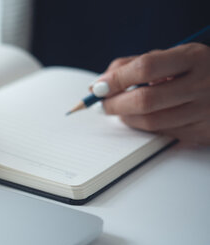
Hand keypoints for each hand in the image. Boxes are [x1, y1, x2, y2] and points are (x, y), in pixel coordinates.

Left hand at [92, 43, 209, 145]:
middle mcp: (202, 84)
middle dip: (115, 105)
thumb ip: (135, 65)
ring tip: (120, 111)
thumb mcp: (173, 57)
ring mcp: (205, 111)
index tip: (99, 87)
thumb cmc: (195, 71)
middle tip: (102, 105)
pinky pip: (164, 134)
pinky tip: (143, 119)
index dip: (116, 79)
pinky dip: (146, 128)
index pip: (145, 67)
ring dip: (127, 119)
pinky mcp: (203, 132)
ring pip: (152, 123)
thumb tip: (99, 84)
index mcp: (193, 58)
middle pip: (145, 100)